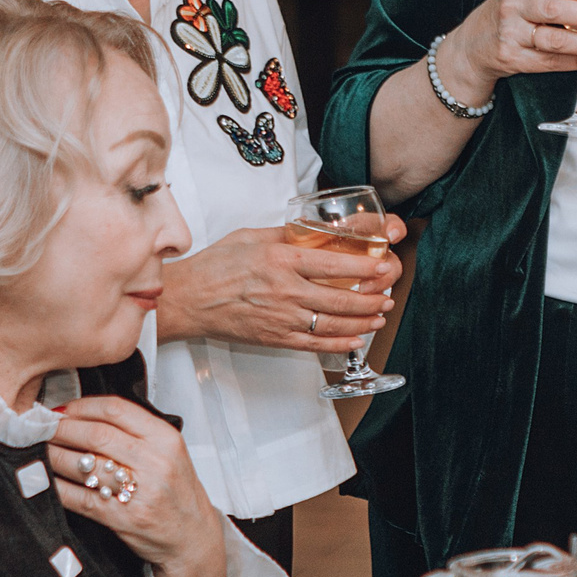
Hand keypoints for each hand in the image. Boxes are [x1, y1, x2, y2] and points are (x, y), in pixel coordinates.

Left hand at [47, 397, 225, 576]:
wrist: (192, 537)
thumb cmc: (177, 493)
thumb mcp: (169, 452)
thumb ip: (135, 432)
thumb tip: (85, 414)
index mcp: (165, 439)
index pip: (116, 409)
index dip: (82, 406)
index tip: (64, 410)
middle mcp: (154, 463)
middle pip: (95, 434)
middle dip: (62, 429)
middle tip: (44, 428)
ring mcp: (138, 492)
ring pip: (83, 464)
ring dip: (54, 455)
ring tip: (42, 450)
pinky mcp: (122, 518)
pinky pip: (79, 497)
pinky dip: (58, 486)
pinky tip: (48, 478)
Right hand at [158, 221, 401, 353]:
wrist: (188, 300)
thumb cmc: (216, 266)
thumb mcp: (251, 237)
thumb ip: (286, 235)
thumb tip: (316, 231)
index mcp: (280, 260)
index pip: (332, 263)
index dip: (363, 267)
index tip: (381, 266)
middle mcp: (284, 290)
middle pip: (339, 297)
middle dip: (371, 298)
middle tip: (388, 295)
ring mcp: (281, 317)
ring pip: (332, 323)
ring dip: (362, 321)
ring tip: (380, 316)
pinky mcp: (275, 337)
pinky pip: (315, 345)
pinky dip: (340, 344)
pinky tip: (356, 340)